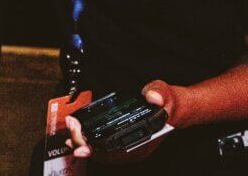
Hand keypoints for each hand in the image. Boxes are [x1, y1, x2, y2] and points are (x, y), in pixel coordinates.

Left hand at [63, 81, 181, 161]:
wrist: (177, 109)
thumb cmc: (170, 104)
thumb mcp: (165, 93)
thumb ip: (159, 93)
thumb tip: (153, 97)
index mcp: (143, 142)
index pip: (115, 151)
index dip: (95, 148)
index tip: (80, 140)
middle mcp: (135, 149)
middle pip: (104, 154)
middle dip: (83, 144)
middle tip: (71, 127)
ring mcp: (129, 147)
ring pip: (102, 153)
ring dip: (84, 145)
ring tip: (70, 133)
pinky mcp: (124, 142)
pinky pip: (104, 147)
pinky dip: (90, 142)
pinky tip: (79, 135)